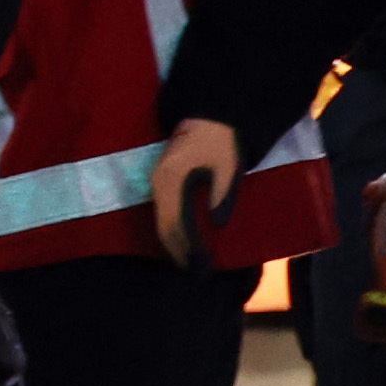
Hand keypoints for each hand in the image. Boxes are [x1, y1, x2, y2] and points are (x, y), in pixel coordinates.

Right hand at [152, 118, 243, 268]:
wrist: (210, 115)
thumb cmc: (220, 141)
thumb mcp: (227, 167)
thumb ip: (221, 195)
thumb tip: (216, 224)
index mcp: (171, 180)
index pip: (173, 223)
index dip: (184, 247)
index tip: (198, 265)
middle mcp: (158, 182)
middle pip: (162, 225)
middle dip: (177, 250)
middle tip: (194, 271)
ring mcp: (158, 180)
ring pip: (161, 219)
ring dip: (173, 241)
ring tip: (188, 260)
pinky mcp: (163, 179)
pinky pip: (163, 210)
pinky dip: (172, 228)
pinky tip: (183, 239)